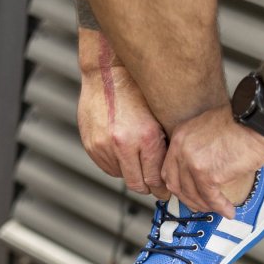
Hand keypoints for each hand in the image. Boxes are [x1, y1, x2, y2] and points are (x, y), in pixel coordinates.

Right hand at [77, 60, 167, 198]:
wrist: (109, 72)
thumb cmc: (138, 91)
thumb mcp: (160, 118)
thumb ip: (165, 147)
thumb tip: (172, 173)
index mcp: (147, 137)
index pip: (155, 180)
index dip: (162, 188)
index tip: (165, 191)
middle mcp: (124, 144)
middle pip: (138, 184)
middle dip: (148, 186)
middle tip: (154, 184)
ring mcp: (104, 145)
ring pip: (121, 176)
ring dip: (130, 171)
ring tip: (136, 154)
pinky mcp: (91, 144)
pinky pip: (106, 166)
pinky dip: (115, 162)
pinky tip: (122, 147)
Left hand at [162, 105, 263, 217]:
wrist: (255, 120)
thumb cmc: (240, 120)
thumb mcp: (209, 128)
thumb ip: (200, 146)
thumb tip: (207, 166)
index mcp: (180, 136)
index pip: (169, 170)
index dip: (179, 186)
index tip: (188, 194)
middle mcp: (181, 149)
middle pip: (176, 185)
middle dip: (189, 200)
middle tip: (201, 206)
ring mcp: (193, 162)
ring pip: (193, 194)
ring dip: (206, 206)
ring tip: (218, 210)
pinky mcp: (209, 174)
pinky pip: (211, 198)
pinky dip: (220, 208)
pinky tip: (228, 211)